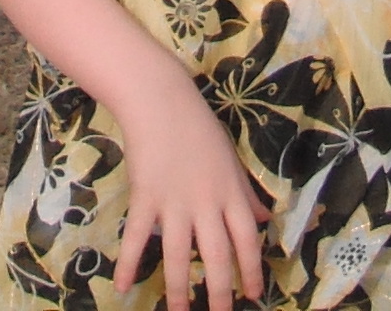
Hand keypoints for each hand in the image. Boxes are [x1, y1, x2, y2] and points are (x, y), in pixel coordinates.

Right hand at [111, 82, 265, 310]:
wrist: (160, 99)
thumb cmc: (199, 127)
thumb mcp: (230, 160)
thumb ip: (247, 194)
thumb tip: (267, 221)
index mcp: (230, 193)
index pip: (247, 241)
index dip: (251, 271)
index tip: (252, 295)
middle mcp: (206, 203)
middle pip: (217, 256)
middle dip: (220, 293)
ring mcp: (174, 202)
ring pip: (179, 256)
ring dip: (180, 290)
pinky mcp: (145, 197)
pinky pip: (138, 237)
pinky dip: (129, 263)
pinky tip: (123, 287)